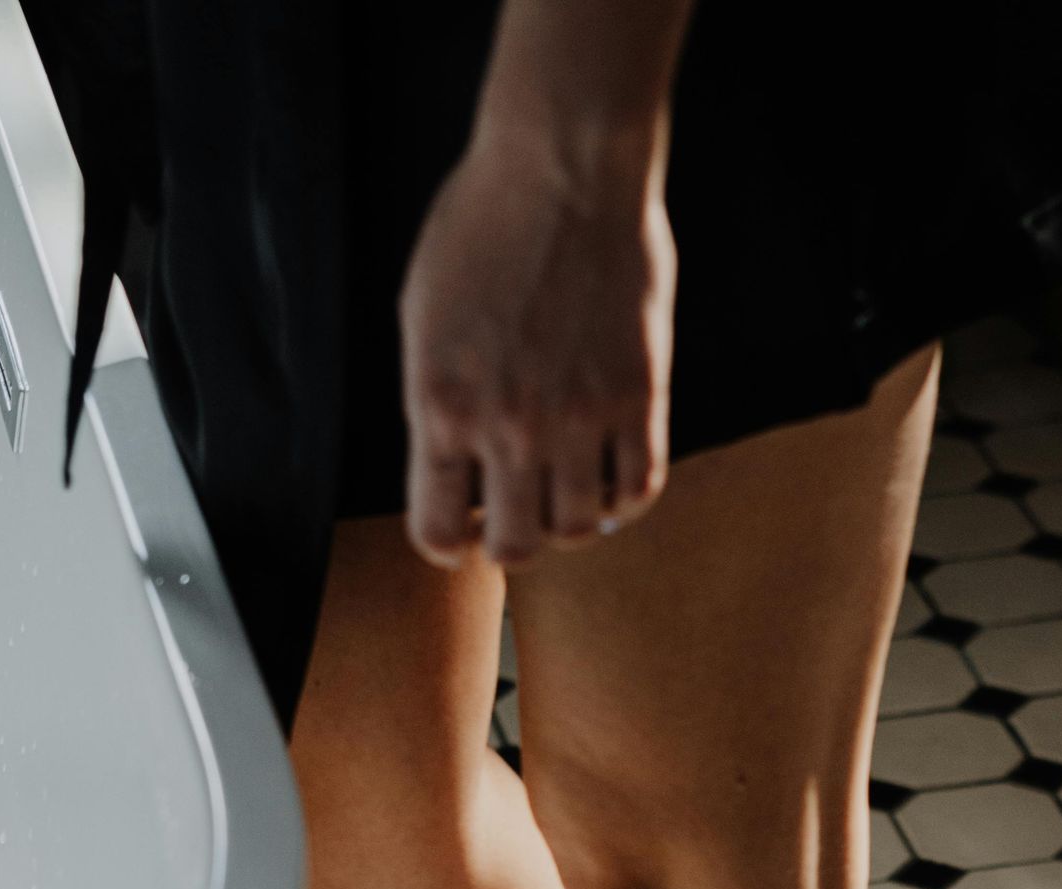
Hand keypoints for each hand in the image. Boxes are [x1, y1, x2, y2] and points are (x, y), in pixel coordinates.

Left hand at [399, 120, 675, 566]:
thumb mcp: (423, 311)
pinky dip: (625, 499)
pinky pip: (638, 490)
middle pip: (515, 548)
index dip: (447, 543)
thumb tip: (453, 460)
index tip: (460, 531)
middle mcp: (509, 426)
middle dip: (512, 541)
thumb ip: (433, 394)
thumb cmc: (484, 222)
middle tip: (518, 515)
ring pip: (579, 529)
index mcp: (441, 405)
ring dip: (571, 521)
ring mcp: (579, 418)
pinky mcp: (638, 399)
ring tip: (568, 490)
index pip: (436, 530)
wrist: (564, 166)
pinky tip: (613, 478)